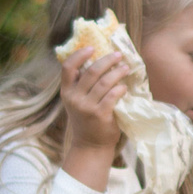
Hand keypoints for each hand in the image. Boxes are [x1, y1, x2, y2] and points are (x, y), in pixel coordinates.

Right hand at [57, 47, 132, 190]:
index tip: (92, 47)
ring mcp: (87, 107)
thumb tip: (98, 60)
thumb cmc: (87, 120)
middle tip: (118, 55)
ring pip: (104, 82)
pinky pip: (112, 95)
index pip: (67, 67)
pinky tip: (124, 87)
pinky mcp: (100, 115)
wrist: (90, 146)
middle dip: (107, 60)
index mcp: (66, 92)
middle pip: (91, 71)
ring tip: (125, 68)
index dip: (79, 55)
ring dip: (117, 72)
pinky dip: (120, 88)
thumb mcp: (77, 102)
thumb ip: (82, 85)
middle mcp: (74, 98)